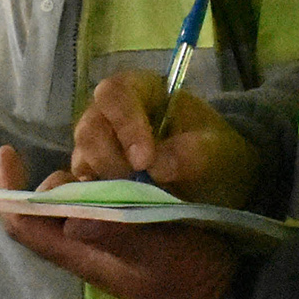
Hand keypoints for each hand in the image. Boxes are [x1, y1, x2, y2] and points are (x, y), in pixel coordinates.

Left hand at [0, 144, 235, 298]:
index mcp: (80, 255)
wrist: (224, 291)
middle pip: (46, 209)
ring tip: (115, 167)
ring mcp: (105, 240)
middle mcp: (84, 247)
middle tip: (92, 169)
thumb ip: (117, 233)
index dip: (9, 192)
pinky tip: (128, 173)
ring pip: (74, 203)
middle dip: (58, 181)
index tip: (11, 153)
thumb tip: (71, 220)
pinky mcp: (126, 232)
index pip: (24, 225)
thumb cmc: (188, 274)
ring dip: (85, 180)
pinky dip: (104, 184)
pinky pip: (100, 203)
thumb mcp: (156, 252)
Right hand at [70, 71, 259, 206]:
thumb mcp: (217, 150)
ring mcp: (102, 146)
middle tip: (136, 182)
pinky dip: (85, 194)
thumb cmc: (217, 153)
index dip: (124, 123)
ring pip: (82, 155)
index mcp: (143, 91)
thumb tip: (156, 169)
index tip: (143, 160)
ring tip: (129, 197)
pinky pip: (79, 182)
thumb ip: (192, 153)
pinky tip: (97, 207)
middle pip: (91, 126)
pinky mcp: (97, 176)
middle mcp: (114, 115)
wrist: (219, 182)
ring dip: (100, 178)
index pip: (117, 93)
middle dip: (109, 157)